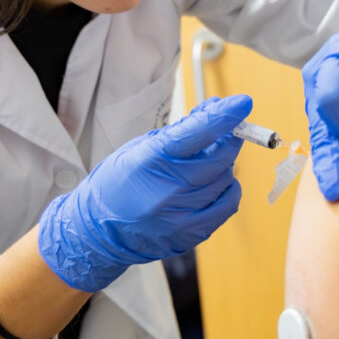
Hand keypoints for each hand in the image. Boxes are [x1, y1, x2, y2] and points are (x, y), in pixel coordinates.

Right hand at [38, 94, 250, 291]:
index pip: (198, 132)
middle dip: (228, 139)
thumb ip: (179, 133)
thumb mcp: (139, 148)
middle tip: (226, 132)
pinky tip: (216, 184)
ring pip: (225, 180)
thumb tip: (214, 112)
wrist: (95, 232)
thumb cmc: (116, 184)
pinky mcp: (190, 235)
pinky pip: (227, 206)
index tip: (242, 103)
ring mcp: (180, 215)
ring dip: (224, 165)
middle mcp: (168, 189)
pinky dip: (228, 190)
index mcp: (151, 160)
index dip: (224, 116)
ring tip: (205, 162)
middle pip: (219, 157)